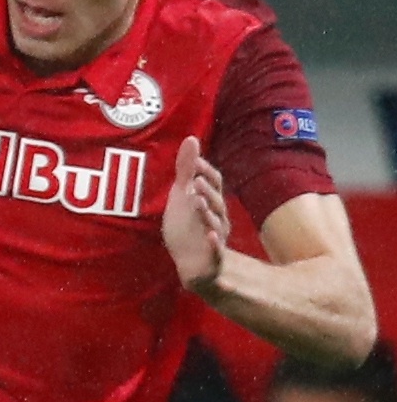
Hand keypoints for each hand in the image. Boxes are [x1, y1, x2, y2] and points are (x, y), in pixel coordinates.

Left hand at [161, 135, 228, 295]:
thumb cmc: (189, 226)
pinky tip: (209, 236)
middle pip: (216, 202)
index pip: (214, 183)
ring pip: (215, 224)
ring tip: (198, 203)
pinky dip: (213, 244)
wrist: (192, 263)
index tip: (194, 162)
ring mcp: (216, 237)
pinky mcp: (212, 257)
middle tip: (195, 181)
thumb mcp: (183, 196)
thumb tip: (191, 138)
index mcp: (211, 201)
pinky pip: (216, 250)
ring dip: (207, 213)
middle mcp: (218, 217)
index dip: (205, 172)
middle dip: (207, 191)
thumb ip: (186, 170)